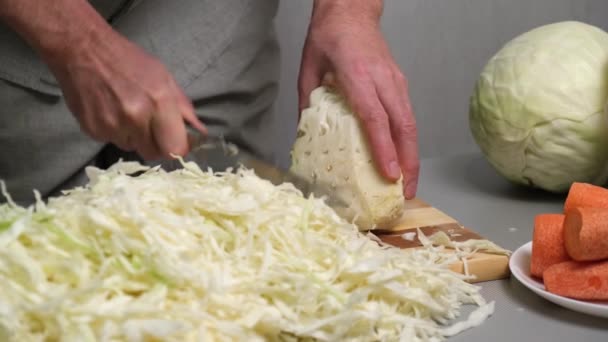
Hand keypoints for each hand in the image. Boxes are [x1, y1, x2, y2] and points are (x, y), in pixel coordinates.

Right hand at [47, 28, 205, 159]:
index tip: (177, 142)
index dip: (178, 148)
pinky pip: (112, 141)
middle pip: (153, 154)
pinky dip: (114, 131)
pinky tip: (110, 110)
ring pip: (132, 148)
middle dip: (156, 144)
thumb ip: (183, 108)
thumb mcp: (164, 77)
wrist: (82, 49)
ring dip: (134, 137)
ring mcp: (112, 126)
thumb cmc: (128, 60)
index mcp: (159, 103)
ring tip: (126, 111)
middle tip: (151, 126)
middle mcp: (136, 118)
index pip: (175, 149)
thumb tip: (200, 132)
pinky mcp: (92, 130)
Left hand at [298, 0, 418, 198]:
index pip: (375, 117)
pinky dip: (408, 140)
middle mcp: (383, 80)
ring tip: (407, 182)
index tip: (389, 174)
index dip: (384, 148)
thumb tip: (305, 136)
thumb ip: (308, 104)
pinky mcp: (400, 83)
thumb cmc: (329, 37)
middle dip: (408, 161)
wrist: (351, 11)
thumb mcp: (308, 69)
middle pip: (403, 125)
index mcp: (358, 76)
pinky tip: (403, 157)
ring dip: (412, 154)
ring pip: (411, 123)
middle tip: (405, 191)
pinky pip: (407, 116)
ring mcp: (395, 81)